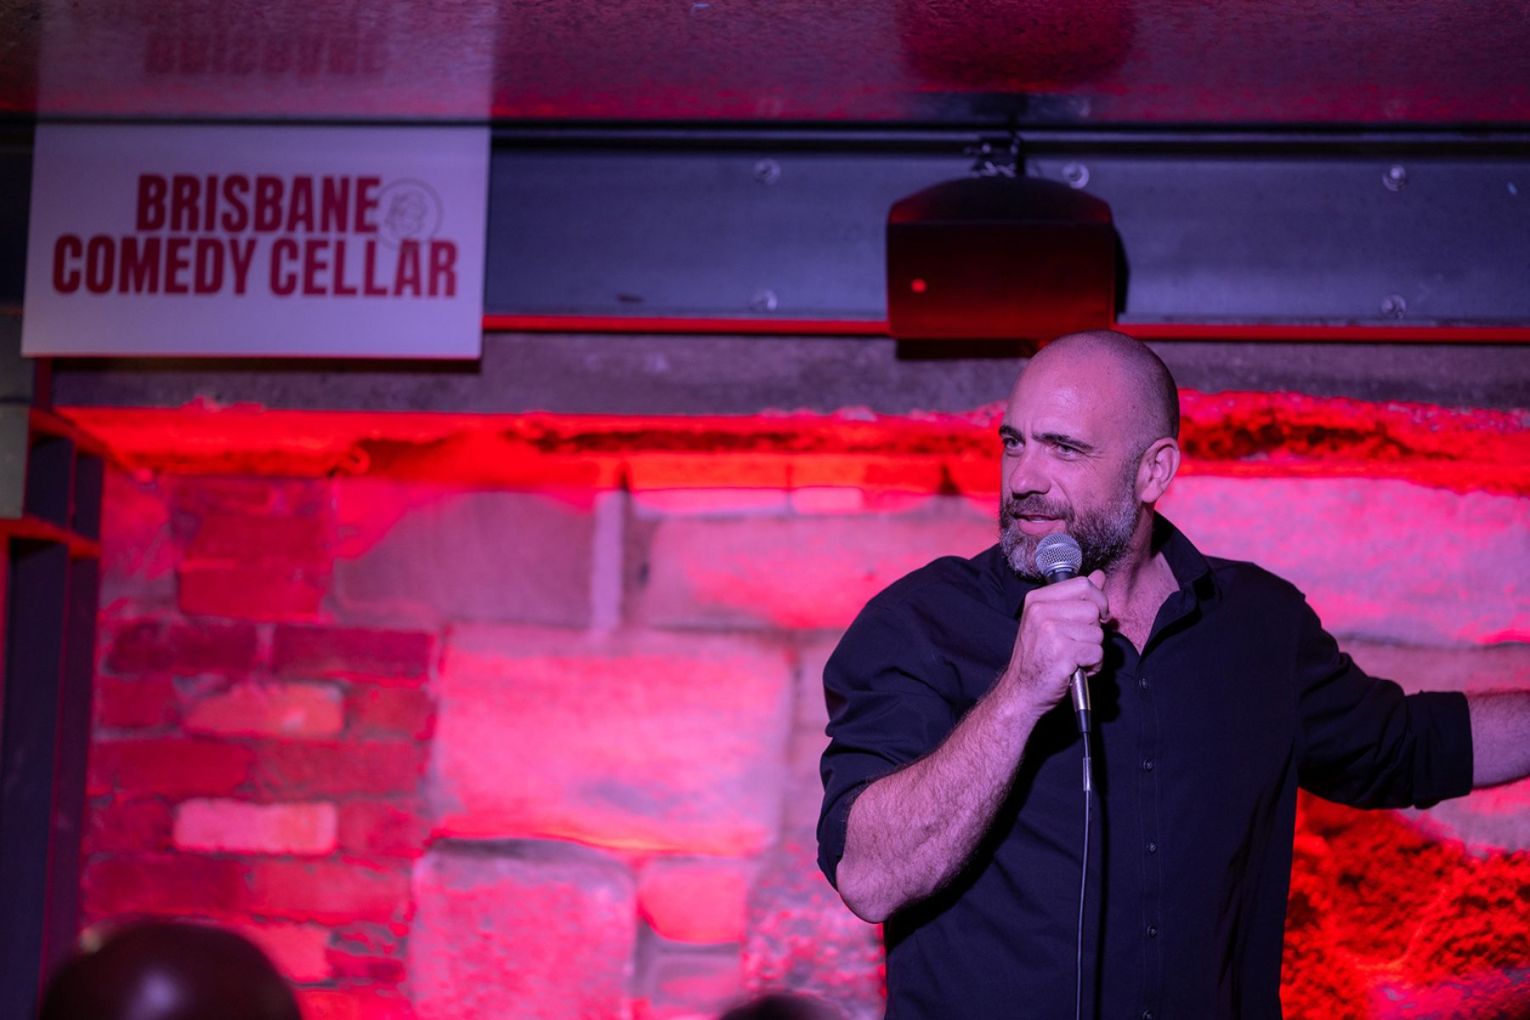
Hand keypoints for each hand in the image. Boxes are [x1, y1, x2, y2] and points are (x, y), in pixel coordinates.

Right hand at [1003, 570, 1108, 710]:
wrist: (1021, 692)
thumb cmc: (1038, 658)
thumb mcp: (1051, 621)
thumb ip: (1076, 598)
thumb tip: (1099, 575)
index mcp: (1037, 600)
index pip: (1083, 584)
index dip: (1098, 600)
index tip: (1095, 617)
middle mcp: (1041, 612)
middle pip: (1093, 609)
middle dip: (1093, 631)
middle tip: (1077, 644)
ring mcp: (1050, 632)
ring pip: (1097, 633)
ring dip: (1092, 650)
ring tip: (1074, 659)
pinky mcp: (1062, 653)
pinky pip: (1096, 653)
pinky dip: (1092, 666)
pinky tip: (1076, 669)